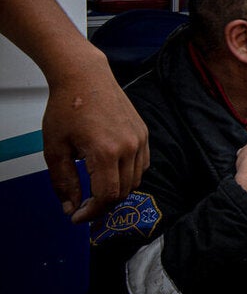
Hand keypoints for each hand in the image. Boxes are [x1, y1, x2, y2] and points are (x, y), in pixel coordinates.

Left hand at [42, 50, 149, 222]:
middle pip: (123, 191)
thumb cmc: (67, 108)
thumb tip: (71, 207)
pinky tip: (110, 171)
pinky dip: (128, 175)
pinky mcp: (143, 133)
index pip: (107, 196)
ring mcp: (140, 139)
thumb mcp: (55, 149)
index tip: (78, 216)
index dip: (92, 212)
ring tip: (96, 187)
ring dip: (117, 190)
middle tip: (83, 205)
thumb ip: (64, 182)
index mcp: (105, 152)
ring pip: (135, 180)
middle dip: (103, 204)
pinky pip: (142, 164)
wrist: (85, 77)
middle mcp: (129, 147)